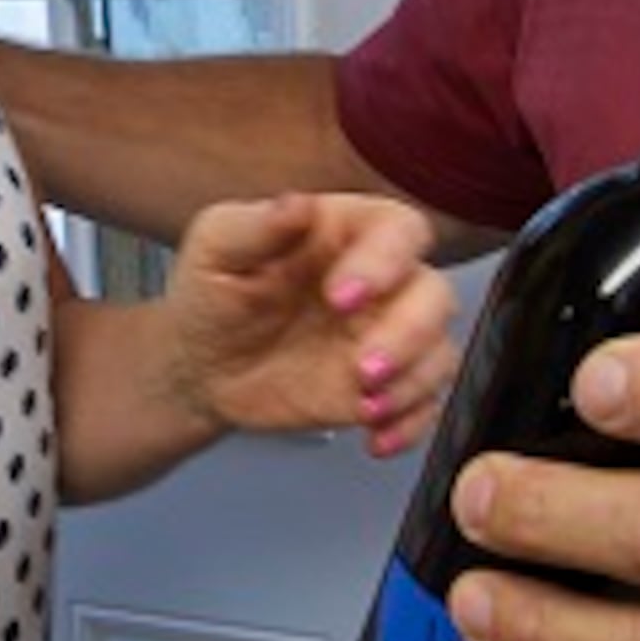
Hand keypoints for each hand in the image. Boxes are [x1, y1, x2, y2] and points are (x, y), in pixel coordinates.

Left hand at [161, 192, 458, 457]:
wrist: (199, 367)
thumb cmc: (212, 294)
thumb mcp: (216, 248)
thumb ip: (254, 226)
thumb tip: (296, 205)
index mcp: (346, 233)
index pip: (398, 230)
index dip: (385, 261)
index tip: (342, 296)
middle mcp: (380, 282)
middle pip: (433, 294)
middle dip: (409, 334)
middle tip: (363, 366)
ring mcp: (386, 336)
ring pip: (439, 351)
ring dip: (413, 382)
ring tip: (367, 405)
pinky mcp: (384, 387)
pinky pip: (423, 404)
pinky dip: (411, 424)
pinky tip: (376, 436)